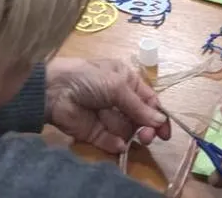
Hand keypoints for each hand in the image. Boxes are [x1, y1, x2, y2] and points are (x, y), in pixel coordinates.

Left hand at [44, 57, 170, 154]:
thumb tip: (161, 121)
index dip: (159, 116)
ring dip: (128, 132)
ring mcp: (108, 117)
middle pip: (141, 119)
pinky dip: (115, 144)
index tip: (166, 133)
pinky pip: (112, 142)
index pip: (149, 100)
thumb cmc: (88, 78)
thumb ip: (139, 106)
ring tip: (130, 134)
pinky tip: (117, 143)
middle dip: (146, 128)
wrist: (55, 91)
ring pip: (127, 130)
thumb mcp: (117, 85)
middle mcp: (119, 99)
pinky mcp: (96, 133)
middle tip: (147, 137)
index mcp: (126, 81)